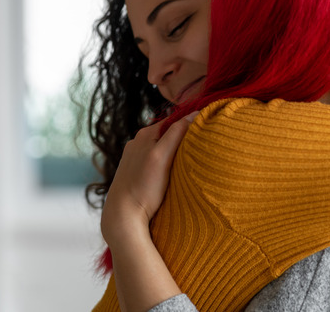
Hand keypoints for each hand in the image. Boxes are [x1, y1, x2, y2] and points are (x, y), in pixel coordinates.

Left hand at [101, 114, 192, 246]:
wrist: (123, 216)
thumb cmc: (144, 187)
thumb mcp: (162, 156)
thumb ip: (176, 133)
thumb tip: (195, 113)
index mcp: (145, 134)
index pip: (174, 121)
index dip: (191, 126)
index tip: (207, 134)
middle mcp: (137, 142)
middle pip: (168, 134)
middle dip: (184, 140)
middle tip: (201, 150)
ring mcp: (135, 158)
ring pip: (162, 148)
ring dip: (175, 153)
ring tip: (188, 163)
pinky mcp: (135, 172)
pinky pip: (156, 162)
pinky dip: (166, 164)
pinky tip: (172, 175)